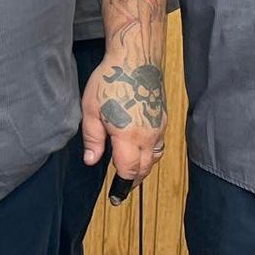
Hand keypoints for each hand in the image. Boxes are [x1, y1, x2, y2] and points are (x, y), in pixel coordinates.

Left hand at [81, 57, 167, 185]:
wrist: (137, 58)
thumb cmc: (112, 80)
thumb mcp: (91, 110)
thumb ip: (93, 139)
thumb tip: (91, 161)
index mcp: (129, 136)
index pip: (129, 171)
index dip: (122, 186)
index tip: (116, 196)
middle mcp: (148, 135)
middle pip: (144, 169)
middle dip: (133, 180)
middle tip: (121, 188)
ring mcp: (159, 127)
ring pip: (154, 158)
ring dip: (143, 168)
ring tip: (131, 172)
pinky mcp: (164, 119)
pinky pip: (159, 144)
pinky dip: (150, 153)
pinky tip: (140, 150)